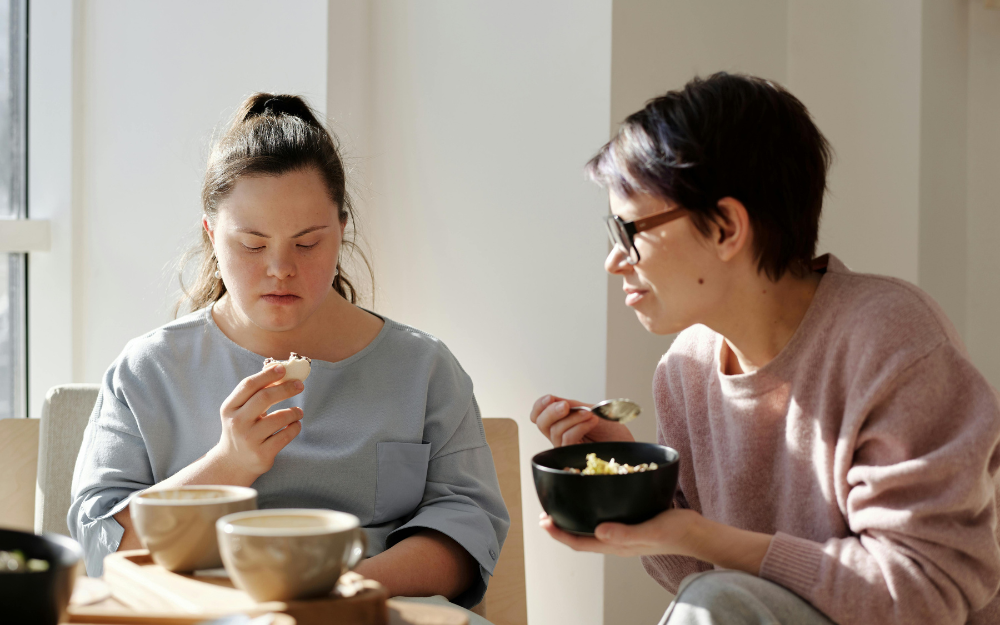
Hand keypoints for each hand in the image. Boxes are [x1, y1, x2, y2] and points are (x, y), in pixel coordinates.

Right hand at [212, 364, 303, 480]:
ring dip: (294, 412)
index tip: (283, 368)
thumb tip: (278, 368)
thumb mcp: (241, 410)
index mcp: (229, 408)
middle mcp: (237, 423)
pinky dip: (295, 427)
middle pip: (264, 398)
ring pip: (279, 418)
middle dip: (285, 388)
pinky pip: (285, 435)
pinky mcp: (262, 454)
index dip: (267, 375)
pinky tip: (295, 425)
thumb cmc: (242, 428)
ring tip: (298, 412)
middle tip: (300, 385)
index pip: (249, 385)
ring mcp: (249, 440)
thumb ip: (256, 392)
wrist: (232, 462)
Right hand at [530, 394, 634, 446]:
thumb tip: (553, 400)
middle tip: (566, 406)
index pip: (539, 416)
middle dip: (550, 411)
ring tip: (591, 414)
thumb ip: (572, 406)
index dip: (539, 406)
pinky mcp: (574, 456)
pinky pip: (567, 439)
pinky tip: (592, 421)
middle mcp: (561, 436)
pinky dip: (579, 426)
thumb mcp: (590, 411)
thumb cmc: (612, 431)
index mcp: (562, 423)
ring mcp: (566, 447)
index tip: (550, 398)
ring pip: (555, 431)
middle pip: (541, 424)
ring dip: (573, 418)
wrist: (628, 444)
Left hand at [539, 508, 702, 557]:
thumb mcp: (652, 530)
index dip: (559, 534)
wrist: (697, 531)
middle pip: (581, 537)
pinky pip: (605, 518)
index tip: (544, 522)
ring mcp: (623, 532)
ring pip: (591, 527)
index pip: (580, 543)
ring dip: (575, 518)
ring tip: (562, 506)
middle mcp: (616, 540)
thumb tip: (598, 531)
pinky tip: (592, 496)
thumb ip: (626, 533)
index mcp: (617, 545)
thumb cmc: (676, 532)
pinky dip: (592, 509)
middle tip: (545, 513)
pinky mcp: (631, 521)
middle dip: (562, 527)